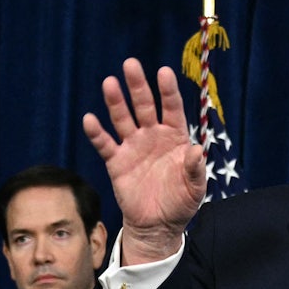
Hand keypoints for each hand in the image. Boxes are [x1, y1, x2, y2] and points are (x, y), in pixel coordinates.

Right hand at [83, 58, 206, 264]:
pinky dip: (97, 133)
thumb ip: (196, 169)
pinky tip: (90, 119)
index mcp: (175, 137)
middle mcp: (153, 136)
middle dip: (138, 86)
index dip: (168, 91)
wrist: (159, 225)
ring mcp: (133, 147)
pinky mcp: (117, 162)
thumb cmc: (181, 202)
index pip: (172, 108)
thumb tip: (198, 150)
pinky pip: (106, 144)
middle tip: (130, 64)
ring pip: (123, 119)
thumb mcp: (195, 188)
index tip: (163, 72)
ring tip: (109, 83)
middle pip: (145, 106)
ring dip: (116, 102)